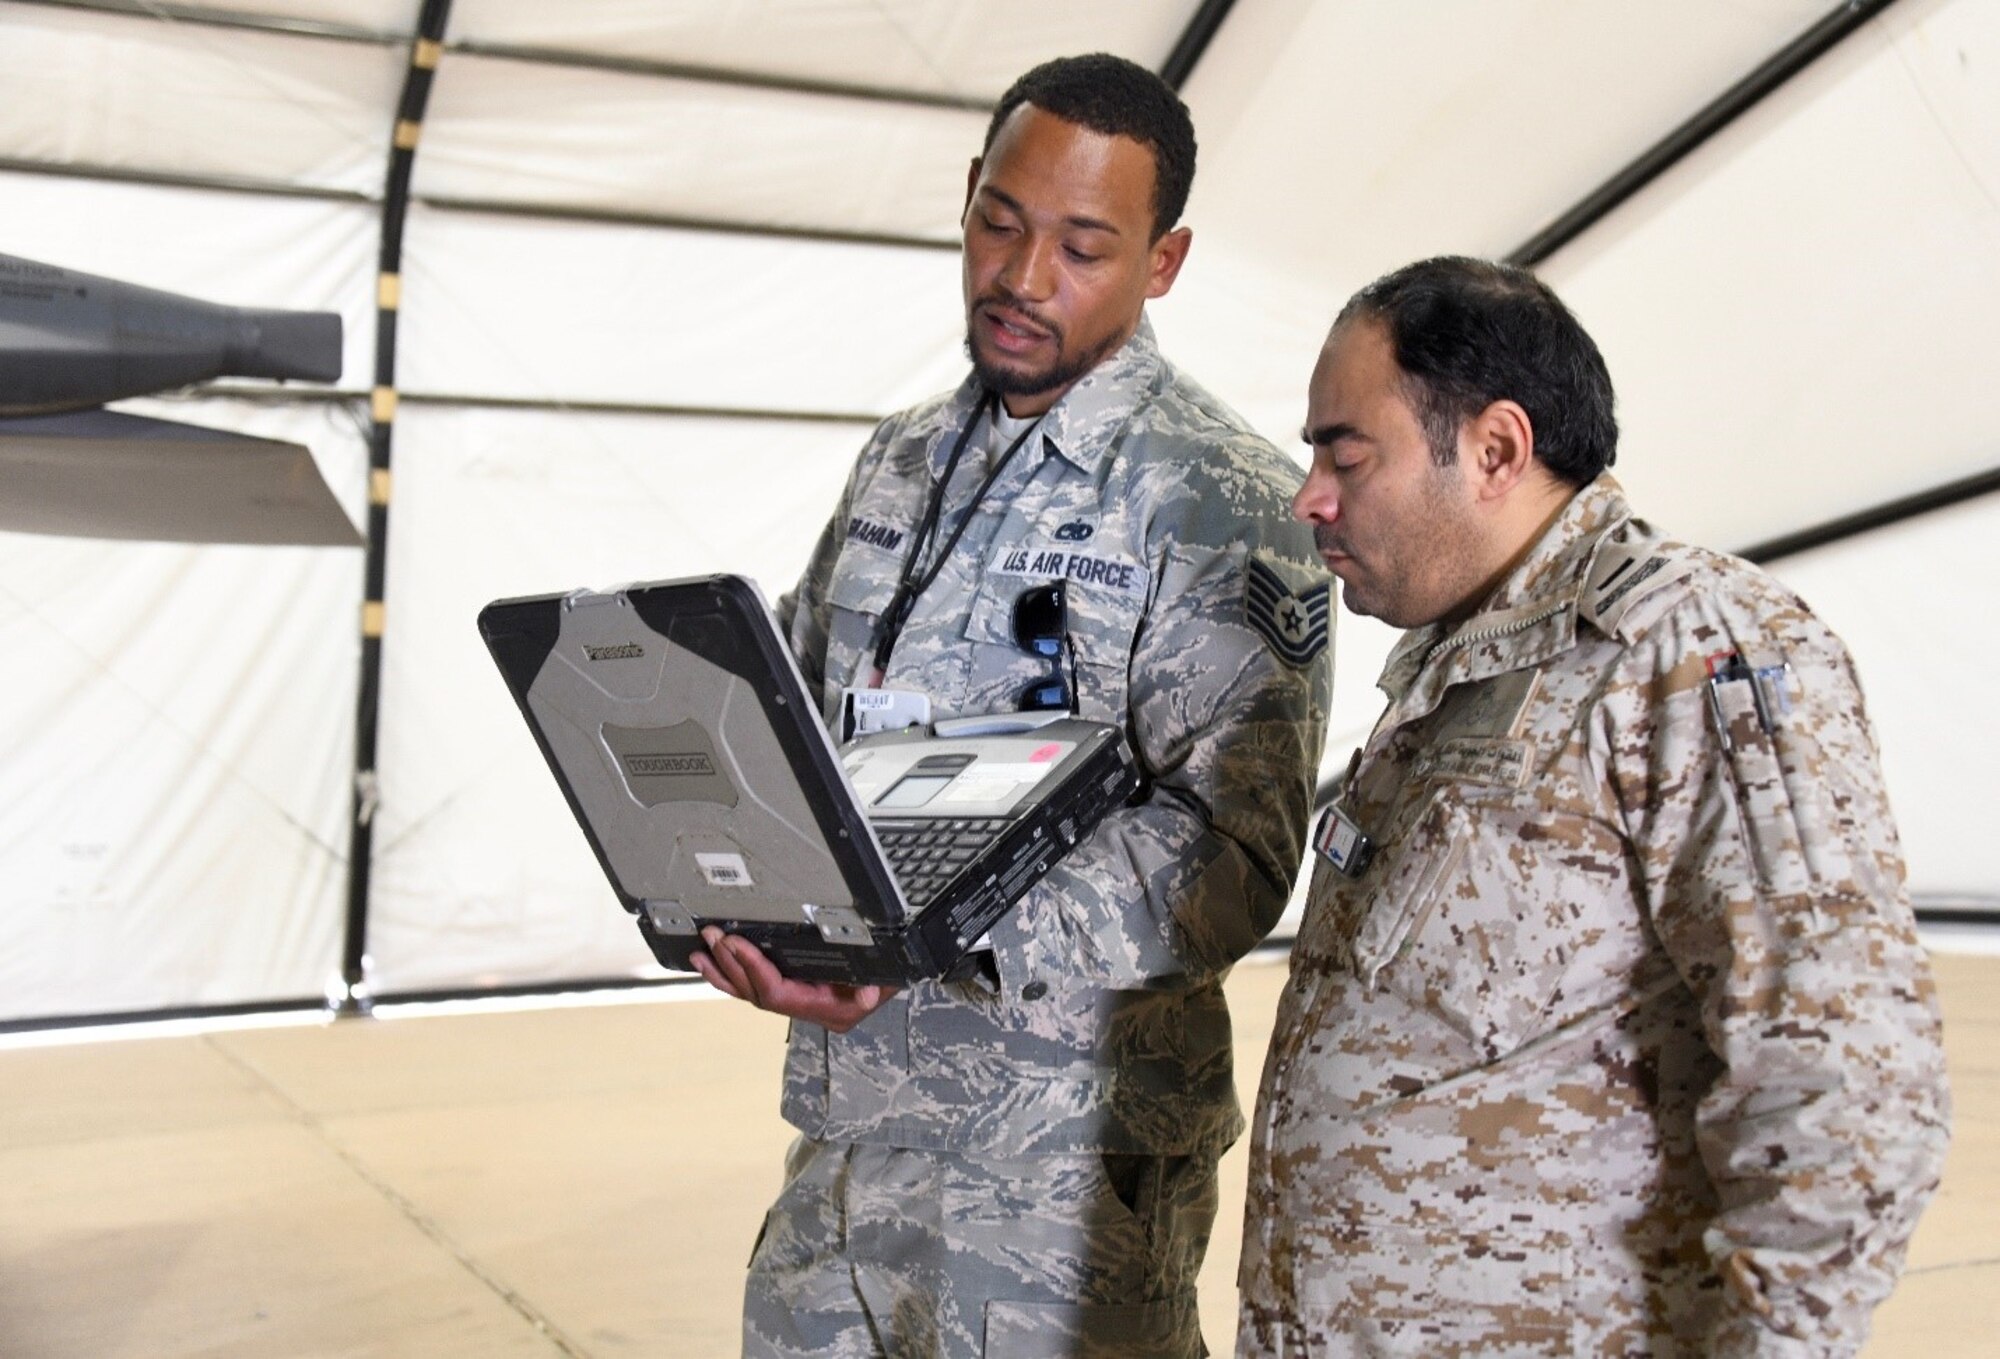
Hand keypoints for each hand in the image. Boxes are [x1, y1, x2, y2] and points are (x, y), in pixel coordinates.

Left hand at [689, 927, 897, 1033]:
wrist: (894, 979)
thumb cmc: (890, 974)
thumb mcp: (888, 977)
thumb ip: (876, 986)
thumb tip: (868, 994)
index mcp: (828, 1009)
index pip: (778, 994)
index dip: (754, 969)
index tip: (735, 944)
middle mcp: (809, 1011)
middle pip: (757, 994)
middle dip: (731, 964)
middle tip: (712, 937)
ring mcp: (799, 1005)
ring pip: (750, 994)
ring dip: (722, 972)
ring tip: (700, 953)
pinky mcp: (792, 993)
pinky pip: (754, 989)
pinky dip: (731, 976)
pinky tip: (712, 964)